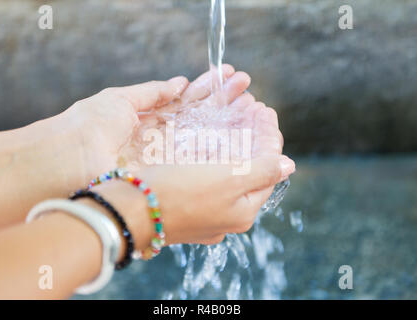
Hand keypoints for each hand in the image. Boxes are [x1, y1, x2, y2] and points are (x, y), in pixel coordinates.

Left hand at [57, 64, 250, 181]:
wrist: (71, 160)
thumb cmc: (90, 125)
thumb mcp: (122, 99)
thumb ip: (153, 92)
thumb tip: (180, 83)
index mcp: (152, 117)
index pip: (188, 100)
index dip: (210, 88)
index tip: (231, 76)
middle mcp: (163, 138)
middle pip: (201, 118)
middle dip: (225, 103)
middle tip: (249, 91)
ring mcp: (168, 156)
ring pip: (205, 137)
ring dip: (228, 122)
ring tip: (252, 107)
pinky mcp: (169, 173)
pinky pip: (199, 158)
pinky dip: (220, 146)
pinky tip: (240, 132)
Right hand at [93, 99, 294, 247]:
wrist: (128, 212)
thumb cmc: (179, 194)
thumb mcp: (228, 180)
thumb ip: (262, 171)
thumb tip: (288, 165)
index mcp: (244, 210)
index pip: (268, 168)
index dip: (269, 136)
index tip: (264, 109)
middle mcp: (227, 214)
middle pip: (248, 168)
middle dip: (252, 135)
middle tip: (251, 107)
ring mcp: (205, 210)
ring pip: (227, 169)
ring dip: (233, 140)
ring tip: (234, 114)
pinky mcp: (185, 203)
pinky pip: (207, 173)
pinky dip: (212, 152)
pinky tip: (210, 136)